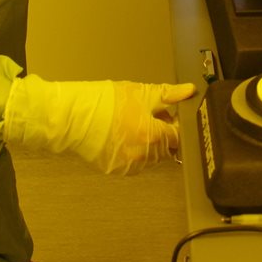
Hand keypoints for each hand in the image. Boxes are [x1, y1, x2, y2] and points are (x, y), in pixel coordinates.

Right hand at [2, 75, 197, 175]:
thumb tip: (189, 91)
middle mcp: (144, 157)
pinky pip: (134, 162)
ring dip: (149, 143)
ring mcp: (129, 166)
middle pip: (166, 148)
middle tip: (148, 114)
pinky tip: (122, 135)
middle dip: (163, 132)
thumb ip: (168, 94)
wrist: (71, 117)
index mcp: (153, 136)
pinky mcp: (116, 170)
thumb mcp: (140, 92)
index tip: (169, 113)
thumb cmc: (105, 102)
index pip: (180, 136)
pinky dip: (133, 151)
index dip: (177, 123)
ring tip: (132, 123)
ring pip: (151, 157)